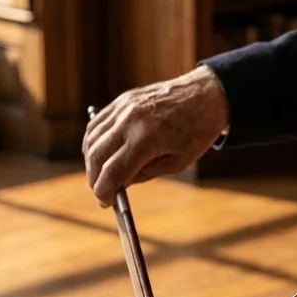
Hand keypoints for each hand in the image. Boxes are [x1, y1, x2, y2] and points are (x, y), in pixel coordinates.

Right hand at [84, 66, 229, 206]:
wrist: (205, 94)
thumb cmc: (196, 131)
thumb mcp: (176, 162)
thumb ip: (145, 174)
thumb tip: (119, 184)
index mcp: (147, 139)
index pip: (113, 171)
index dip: (104, 191)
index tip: (104, 202)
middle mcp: (129, 121)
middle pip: (97, 155)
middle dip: (95, 179)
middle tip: (101, 191)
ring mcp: (123, 107)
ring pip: (92, 139)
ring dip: (91, 161)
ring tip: (100, 175)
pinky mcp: (122, 100)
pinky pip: (97, 124)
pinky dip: (93, 141)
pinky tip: (99, 154)